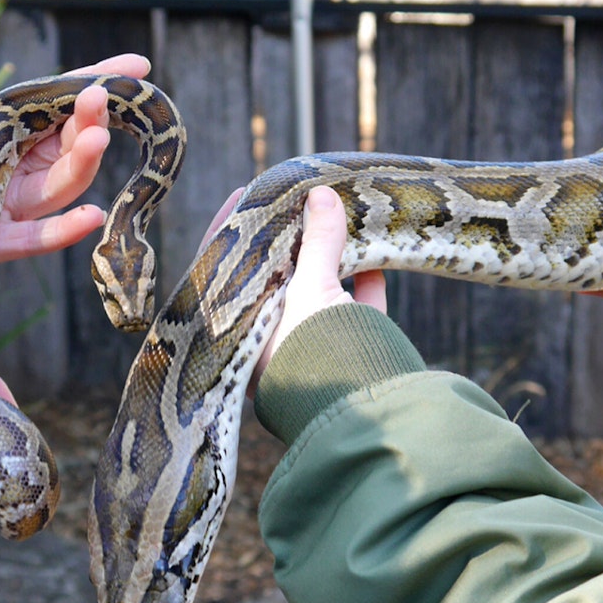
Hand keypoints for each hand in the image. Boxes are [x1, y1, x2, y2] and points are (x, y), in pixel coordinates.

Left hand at [0, 0, 151, 273]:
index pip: (56, 102)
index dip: (96, 83)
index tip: (136, 68)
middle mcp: (7, 162)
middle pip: (66, 143)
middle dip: (91, 121)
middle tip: (102, 99)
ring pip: (58, 185)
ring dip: (83, 164)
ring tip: (95, 138)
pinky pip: (34, 238)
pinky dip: (65, 231)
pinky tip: (91, 214)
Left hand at [243, 185, 386, 387]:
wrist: (357, 408)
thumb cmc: (312, 351)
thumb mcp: (311, 289)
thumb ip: (317, 242)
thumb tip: (322, 195)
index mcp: (242, 328)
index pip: (225, 269)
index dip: (233, 228)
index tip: (242, 193)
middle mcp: (271, 338)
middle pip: (276, 276)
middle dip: (291, 239)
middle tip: (298, 200)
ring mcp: (310, 346)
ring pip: (317, 291)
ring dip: (331, 257)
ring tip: (339, 218)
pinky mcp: (349, 354)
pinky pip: (355, 311)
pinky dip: (366, 284)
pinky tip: (376, 258)